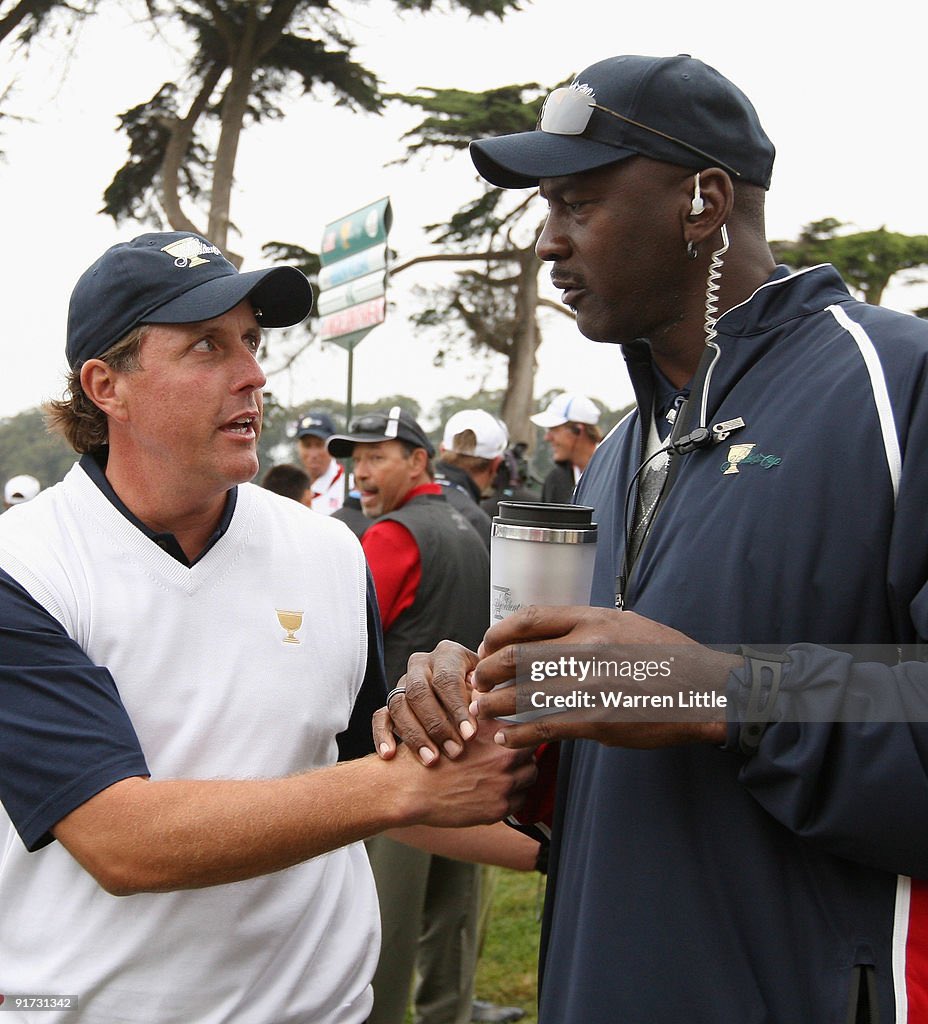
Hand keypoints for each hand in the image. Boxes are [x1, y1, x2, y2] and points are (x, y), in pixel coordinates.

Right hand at [373, 640, 479, 764]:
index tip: (470, 735)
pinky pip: (380, 716)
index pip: (447, 679)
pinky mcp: (391, 701)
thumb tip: (482, 704)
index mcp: (448, 654)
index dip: (457, 708)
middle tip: (455, 751)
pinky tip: (390, 754)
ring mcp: (404, 682)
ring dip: (414, 735)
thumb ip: (485, 693)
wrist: (469, 693)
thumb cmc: (484, 691)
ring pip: (398, 705)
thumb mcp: (490, 686)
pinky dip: (382, 735)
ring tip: (432, 760)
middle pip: (419, 692)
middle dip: (437, 725)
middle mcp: (422, 664)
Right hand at [388, 720, 537, 827]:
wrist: (410, 787)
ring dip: (520, 775)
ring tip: (502, 773)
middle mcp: (504, 758)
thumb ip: (480, 709)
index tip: (518, 736)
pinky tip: (495, 790)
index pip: (528, 730)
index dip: (522, 732)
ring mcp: (504, 785)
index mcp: (497, 733)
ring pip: (530, 777)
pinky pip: (520, 801)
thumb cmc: (429, 752)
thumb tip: (497, 697)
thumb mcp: (455, 720)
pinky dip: (512, 796)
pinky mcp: (498, 808)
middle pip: (533, 754)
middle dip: (522, 754)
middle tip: (509, 756)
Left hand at [469, 605, 738, 749]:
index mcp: (593, 619)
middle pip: (518, 656)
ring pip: (525, 693)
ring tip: (481, 711)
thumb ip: (585, 626)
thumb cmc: (665, 656)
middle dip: (488, 671)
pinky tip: (506, 736)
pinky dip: (519, 732)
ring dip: (495, 704)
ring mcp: (593, 684)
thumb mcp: (625, 624)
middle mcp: (589, 647)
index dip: (499, 633)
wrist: (705, 690)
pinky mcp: (599, 719)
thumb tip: (544, 633)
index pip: (530, 618)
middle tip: (477, 682)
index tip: (485, 645)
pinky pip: (545, 726)